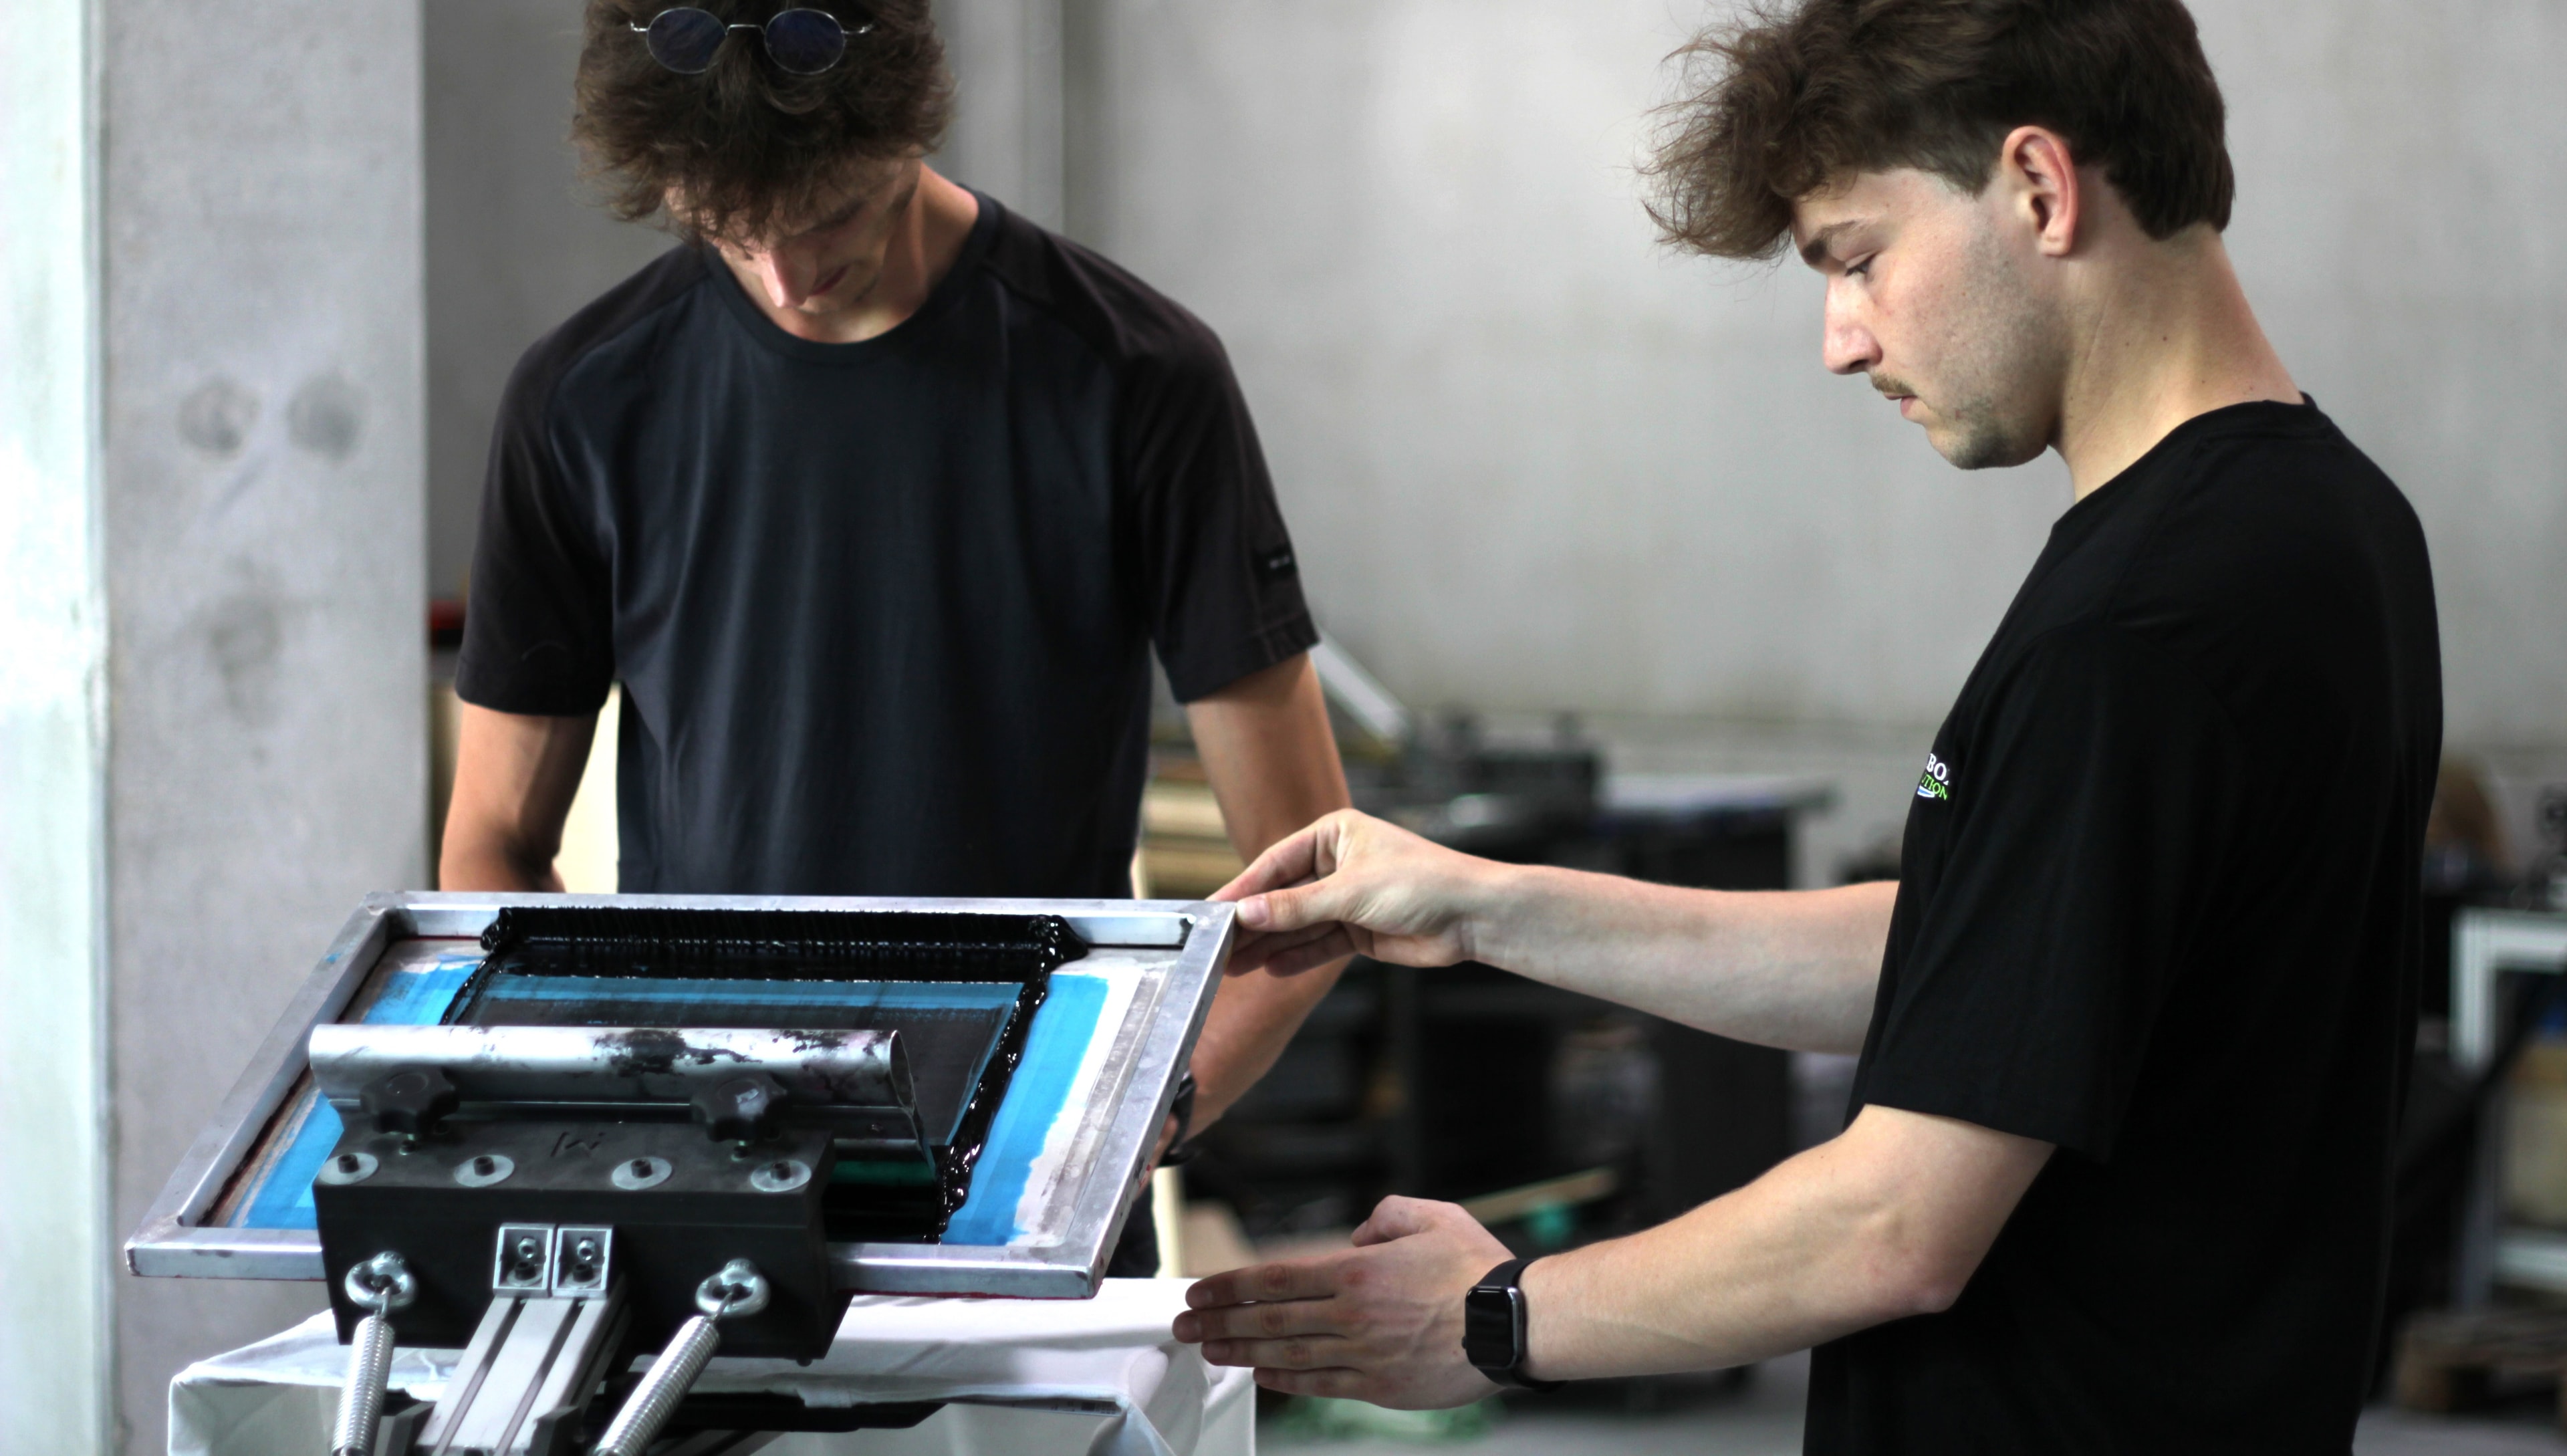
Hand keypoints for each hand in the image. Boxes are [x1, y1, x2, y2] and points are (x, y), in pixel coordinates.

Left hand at [1171, 1196, 1511, 1407]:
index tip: (1200, 1292)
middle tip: (1186, 1326)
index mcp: (1358, 1270)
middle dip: (1219, 1322)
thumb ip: (1386, 1215)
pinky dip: (1285, 1380)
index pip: (1275, 1279)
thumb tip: (1360, 1234)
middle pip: (1269, 1319)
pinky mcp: (1380, 1386)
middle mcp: (1352, 1314)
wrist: (1515, 1323)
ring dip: (1242, 1352)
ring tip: (1211, 1350)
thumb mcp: (1431, 1215)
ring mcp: (1363, 1354)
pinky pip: (1320, 1384)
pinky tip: (1262, 1375)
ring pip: (1287, 1354)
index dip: (1230, 1286)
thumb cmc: (1477, 1270)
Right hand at [1211, 810, 1496, 976]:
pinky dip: (1297, 957)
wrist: (1473, 916)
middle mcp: (1338, 864)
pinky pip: (1319, 944)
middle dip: (1254, 922)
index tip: (1213, 910)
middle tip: (1218, 946)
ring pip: (1298, 924)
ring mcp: (1348, 899)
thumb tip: (1247, 914)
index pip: (1276, 863)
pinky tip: (1270, 969)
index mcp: (1334, 835)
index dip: (1244, 889)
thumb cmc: (1422, 883)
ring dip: (1269, 944)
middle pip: (1283, 896)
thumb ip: (1296, 907)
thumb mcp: (1350, 892)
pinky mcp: (1360, 931)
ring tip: (1233, 965)